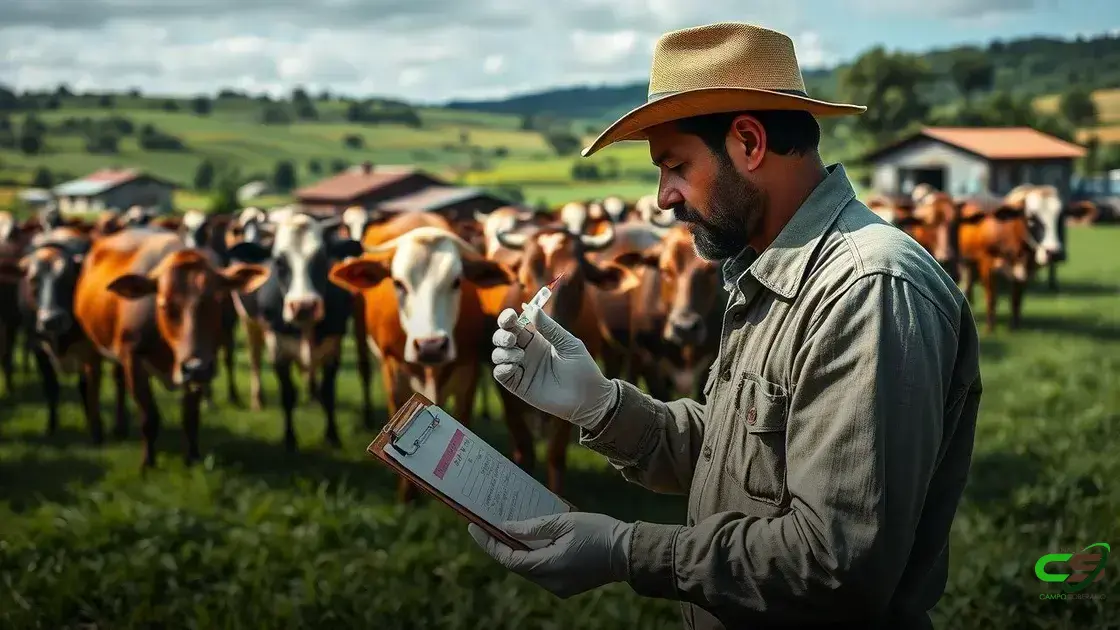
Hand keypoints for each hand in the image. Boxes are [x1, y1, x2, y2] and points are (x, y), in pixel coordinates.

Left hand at [468, 512, 632, 598]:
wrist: (629, 552)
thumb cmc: (599, 532)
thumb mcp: (564, 522)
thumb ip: (533, 527)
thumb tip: (507, 527)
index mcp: (547, 567)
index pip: (508, 559)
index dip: (489, 544)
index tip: (474, 527)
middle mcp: (550, 582)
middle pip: (516, 565)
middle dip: (500, 545)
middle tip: (486, 524)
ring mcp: (559, 586)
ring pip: (529, 568)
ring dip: (516, 550)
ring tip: (505, 528)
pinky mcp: (567, 584)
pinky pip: (542, 570)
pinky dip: (532, 555)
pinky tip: (529, 538)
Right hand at [490, 305, 617, 428]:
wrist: (588, 397)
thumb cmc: (583, 368)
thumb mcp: (568, 343)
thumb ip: (550, 328)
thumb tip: (532, 309)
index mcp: (537, 338)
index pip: (515, 324)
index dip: (508, 318)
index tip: (510, 316)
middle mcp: (526, 352)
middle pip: (502, 337)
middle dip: (502, 334)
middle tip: (512, 339)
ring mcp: (522, 368)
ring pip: (498, 354)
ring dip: (503, 351)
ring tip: (520, 355)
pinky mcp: (519, 385)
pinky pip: (500, 374)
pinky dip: (502, 368)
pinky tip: (515, 367)